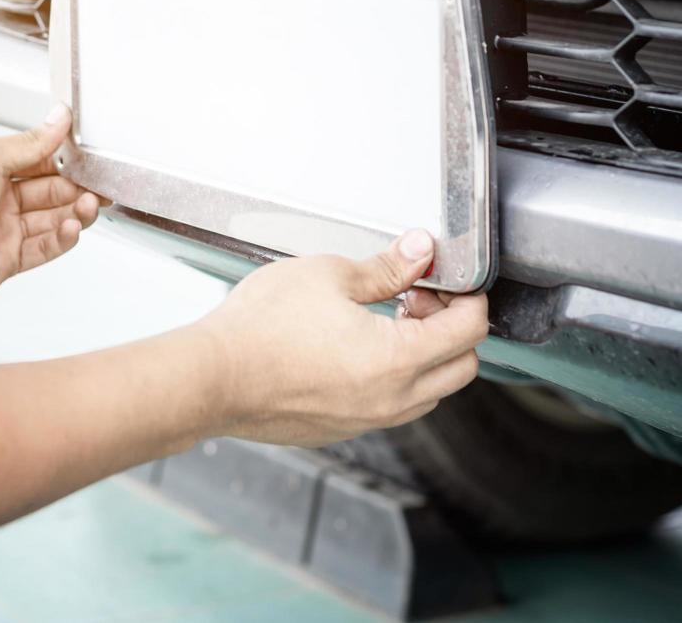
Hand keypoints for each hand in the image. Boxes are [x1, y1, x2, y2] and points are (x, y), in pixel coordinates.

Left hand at [0, 107, 100, 309]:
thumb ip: (31, 143)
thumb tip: (58, 117)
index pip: (41, 161)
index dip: (67, 160)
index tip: (91, 157)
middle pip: (52, 192)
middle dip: (79, 188)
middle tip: (101, 185)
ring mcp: (3, 231)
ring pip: (52, 220)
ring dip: (75, 212)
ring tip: (90, 205)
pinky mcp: (6, 261)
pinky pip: (44, 249)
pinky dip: (63, 238)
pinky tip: (73, 228)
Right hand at [195, 230, 488, 446]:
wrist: (212, 378)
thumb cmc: (260, 328)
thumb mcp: (329, 275)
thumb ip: (387, 267)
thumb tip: (420, 252)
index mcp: (397, 360)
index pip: (469, 331)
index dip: (467, 297)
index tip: (445, 280)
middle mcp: (390, 400)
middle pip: (461, 368)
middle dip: (451, 328)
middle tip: (416, 297)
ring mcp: (366, 421)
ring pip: (428, 393)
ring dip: (423, 356)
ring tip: (385, 320)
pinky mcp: (341, 430)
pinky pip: (391, 407)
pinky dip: (394, 378)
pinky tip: (358, 347)